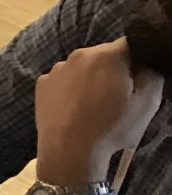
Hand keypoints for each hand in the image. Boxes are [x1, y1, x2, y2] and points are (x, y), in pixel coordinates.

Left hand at [34, 38, 163, 186]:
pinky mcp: (42, 84)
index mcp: (107, 55)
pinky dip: (71, 88)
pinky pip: (64, 79)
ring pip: (83, 66)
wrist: (69, 152)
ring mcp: (57, 69)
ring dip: (92, 77)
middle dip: (114, 69)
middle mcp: (79, 55)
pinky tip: (76, 107)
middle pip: (105, 54)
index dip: (138, 59)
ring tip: (94, 105)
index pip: (131, 43)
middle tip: (118, 95)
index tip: (137, 78)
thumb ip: (151, 74)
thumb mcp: (147, 103)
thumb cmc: (111, 127)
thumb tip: (145, 63)